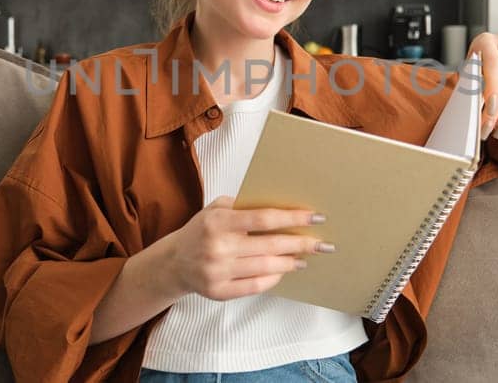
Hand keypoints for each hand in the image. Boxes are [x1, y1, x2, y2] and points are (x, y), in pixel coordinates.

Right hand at [153, 196, 331, 300]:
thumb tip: (282, 206)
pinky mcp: (219, 292)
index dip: (292, 217)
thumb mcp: (215, 209)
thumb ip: (243, 205)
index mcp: (218, 222)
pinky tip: (284, 271)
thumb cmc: (202, 231)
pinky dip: (274, 278)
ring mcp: (217, 272)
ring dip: (290, 262)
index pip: (263, 218)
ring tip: (305, 257)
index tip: (315, 217)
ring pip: (266, 267)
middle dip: (300, 243)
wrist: (174, 262)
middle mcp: (217, 247)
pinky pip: (255, 286)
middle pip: (270, 245)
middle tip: (322, 243)